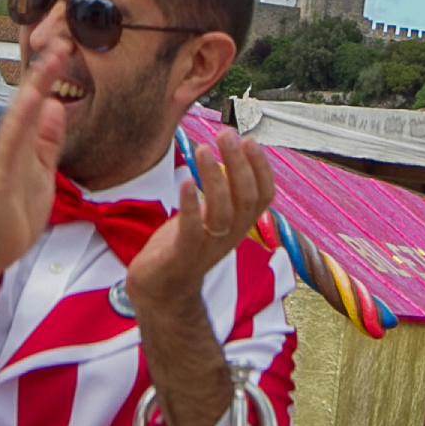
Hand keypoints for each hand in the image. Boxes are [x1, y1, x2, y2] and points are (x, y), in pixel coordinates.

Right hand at [0, 48, 74, 313]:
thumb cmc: (15, 213)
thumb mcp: (41, 169)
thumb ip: (47, 139)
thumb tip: (55, 104)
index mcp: (20, 144)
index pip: (36, 104)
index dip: (49, 77)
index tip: (65, 51)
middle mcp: (8, 146)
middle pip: (26, 104)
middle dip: (43, 74)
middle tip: (61, 45)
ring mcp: (0, 160)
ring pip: (18, 119)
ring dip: (31, 91)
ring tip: (46, 67)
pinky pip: (10, 145)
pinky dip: (20, 122)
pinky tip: (32, 102)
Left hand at [125, 132, 269, 320]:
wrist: (160, 290)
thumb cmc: (184, 245)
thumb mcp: (209, 216)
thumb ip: (221, 190)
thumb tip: (228, 150)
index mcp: (238, 225)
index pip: (264, 196)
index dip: (261, 168)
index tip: (249, 140)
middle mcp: (229, 235)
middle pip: (246, 199)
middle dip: (239, 164)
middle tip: (227, 135)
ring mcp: (207, 247)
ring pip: (222, 213)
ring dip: (216, 179)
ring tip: (204, 149)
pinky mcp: (182, 255)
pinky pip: (192, 231)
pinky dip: (191, 205)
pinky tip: (186, 181)